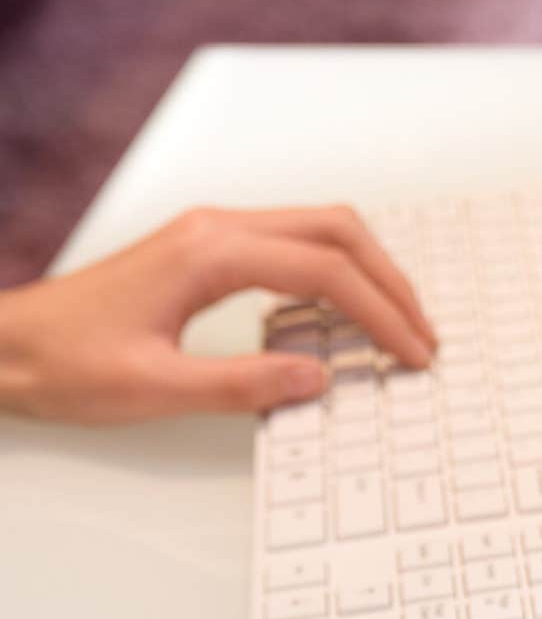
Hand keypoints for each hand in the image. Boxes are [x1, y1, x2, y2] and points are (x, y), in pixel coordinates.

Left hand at [0, 205, 436, 422]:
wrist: (11, 346)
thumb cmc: (67, 363)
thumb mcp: (156, 388)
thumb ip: (243, 384)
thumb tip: (318, 379)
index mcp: (210, 254)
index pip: (324, 270)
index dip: (379, 313)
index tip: (412, 353)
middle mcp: (216, 230)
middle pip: (335, 231)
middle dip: (390, 282)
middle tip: (423, 336)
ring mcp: (211, 236)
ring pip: (317, 231)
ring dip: (366, 274)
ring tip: (397, 328)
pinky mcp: (205, 254)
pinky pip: (290, 249)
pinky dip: (332, 276)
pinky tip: (342, 318)